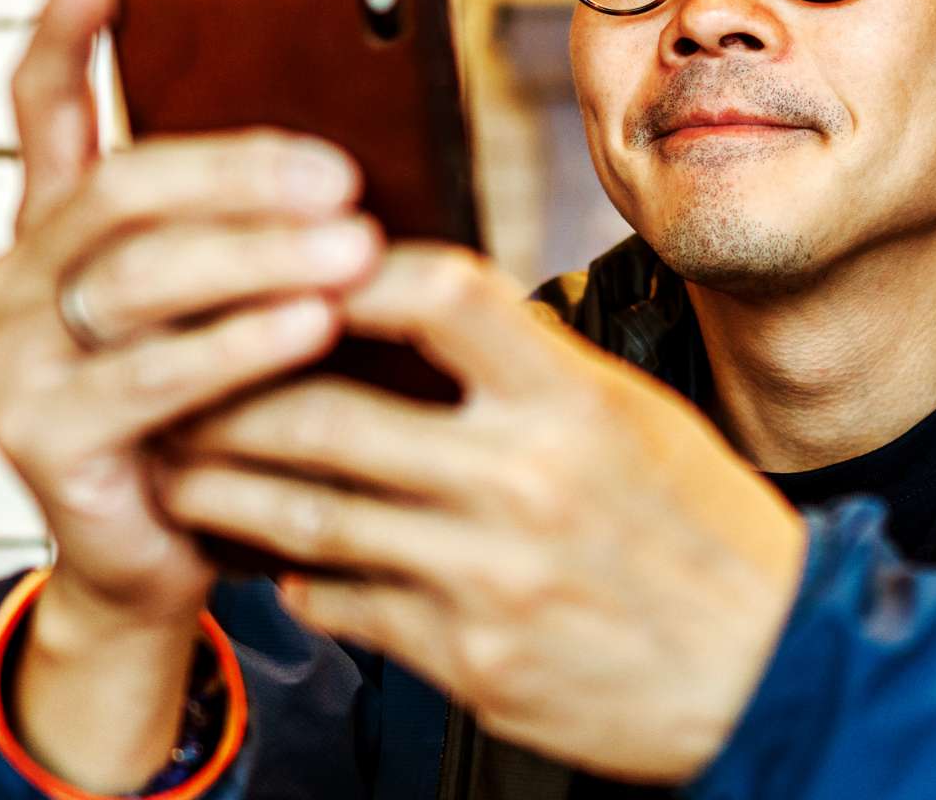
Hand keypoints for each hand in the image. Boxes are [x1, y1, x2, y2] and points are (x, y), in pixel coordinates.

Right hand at [0, 0, 381, 787]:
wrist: (164, 563)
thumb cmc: (220, 415)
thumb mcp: (234, 308)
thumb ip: (250, 234)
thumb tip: (350, 149)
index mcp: (54, 232)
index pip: (43, 110)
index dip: (68, 32)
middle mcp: (15, 283)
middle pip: (121, 192)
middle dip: (237, 172)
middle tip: (340, 171)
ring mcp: (16, 363)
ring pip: (139, 279)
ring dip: (256, 256)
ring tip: (352, 245)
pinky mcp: (43, 441)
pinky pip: (150, 376)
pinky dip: (239, 346)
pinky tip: (314, 327)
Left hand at [160, 244, 809, 783]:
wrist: (769, 672)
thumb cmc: (701, 535)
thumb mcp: (633, 420)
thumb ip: (527, 368)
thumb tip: (415, 303)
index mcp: (572, 402)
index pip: (435, 294)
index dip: (341, 272)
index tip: (283, 263)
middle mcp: (523, 483)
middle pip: (325, 416)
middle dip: (225, 396)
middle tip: (166, 376)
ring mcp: (488, 580)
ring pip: (308, 520)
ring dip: (224, 489)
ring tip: (177, 466)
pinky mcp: (469, 663)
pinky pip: (346, 608)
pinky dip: (296, 579)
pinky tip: (271, 562)